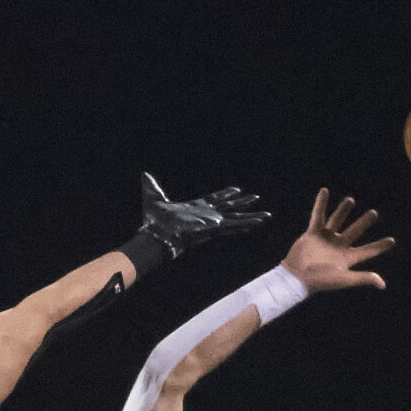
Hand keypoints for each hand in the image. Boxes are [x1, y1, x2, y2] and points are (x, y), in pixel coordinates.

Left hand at [138, 174, 270, 258]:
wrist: (155, 235)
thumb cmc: (153, 221)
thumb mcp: (153, 198)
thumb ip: (152, 187)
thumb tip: (144, 175)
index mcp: (195, 208)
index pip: (214, 200)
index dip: (225, 194)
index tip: (236, 189)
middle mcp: (206, 216)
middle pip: (229, 207)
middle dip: (242, 203)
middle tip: (255, 198)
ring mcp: (211, 223)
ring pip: (235, 218)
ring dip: (250, 216)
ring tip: (266, 215)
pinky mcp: (214, 228)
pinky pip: (234, 225)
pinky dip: (247, 223)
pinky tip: (260, 221)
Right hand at [281, 189, 393, 292]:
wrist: (296, 277)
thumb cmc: (320, 280)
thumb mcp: (343, 279)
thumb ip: (362, 278)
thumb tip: (382, 285)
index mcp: (347, 258)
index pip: (367, 250)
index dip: (379, 246)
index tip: (391, 241)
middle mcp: (338, 246)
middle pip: (354, 231)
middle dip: (364, 222)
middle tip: (373, 213)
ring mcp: (326, 239)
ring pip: (337, 221)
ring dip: (343, 210)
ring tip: (350, 200)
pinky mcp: (313, 233)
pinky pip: (318, 215)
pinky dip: (321, 203)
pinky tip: (324, 191)